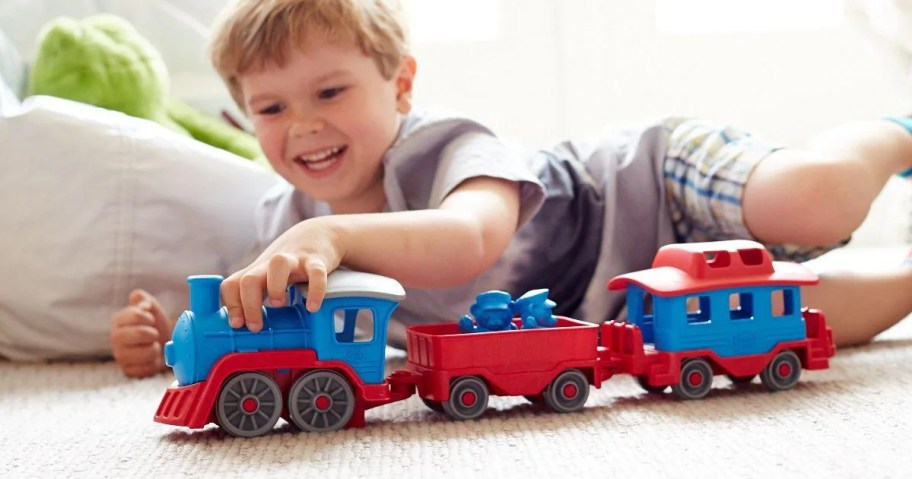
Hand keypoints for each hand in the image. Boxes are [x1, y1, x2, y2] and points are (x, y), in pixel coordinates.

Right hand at [110, 289, 172, 377]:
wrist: (162, 345)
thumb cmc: (154, 325)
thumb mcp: (151, 308)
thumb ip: (144, 300)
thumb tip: (139, 299)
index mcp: (119, 320)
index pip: (136, 315)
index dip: (149, 318)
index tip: (150, 321)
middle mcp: (115, 338)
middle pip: (140, 333)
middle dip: (152, 333)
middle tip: (152, 334)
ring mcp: (120, 356)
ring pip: (147, 352)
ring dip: (155, 349)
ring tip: (151, 346)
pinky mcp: (128, 371)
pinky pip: (147, 368)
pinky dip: (154, 363)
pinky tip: (150, 359)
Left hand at [221, 217, 343, 332]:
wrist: (320, 233)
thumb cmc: (291, 263)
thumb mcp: (269, 275)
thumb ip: (258, 296)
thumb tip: (248, 327)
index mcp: (258, 271)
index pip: (232, 285)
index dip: (231, 305)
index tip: (237, 325)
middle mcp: (271, 264)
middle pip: (249, 279)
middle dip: (249, 305)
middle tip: (256, 326)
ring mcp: (294, 260)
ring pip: (278, 265)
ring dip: (275, 288)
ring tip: (280, 304)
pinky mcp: (317, 260)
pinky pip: (316, 273)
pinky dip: (315, 291)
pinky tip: (312, 307)